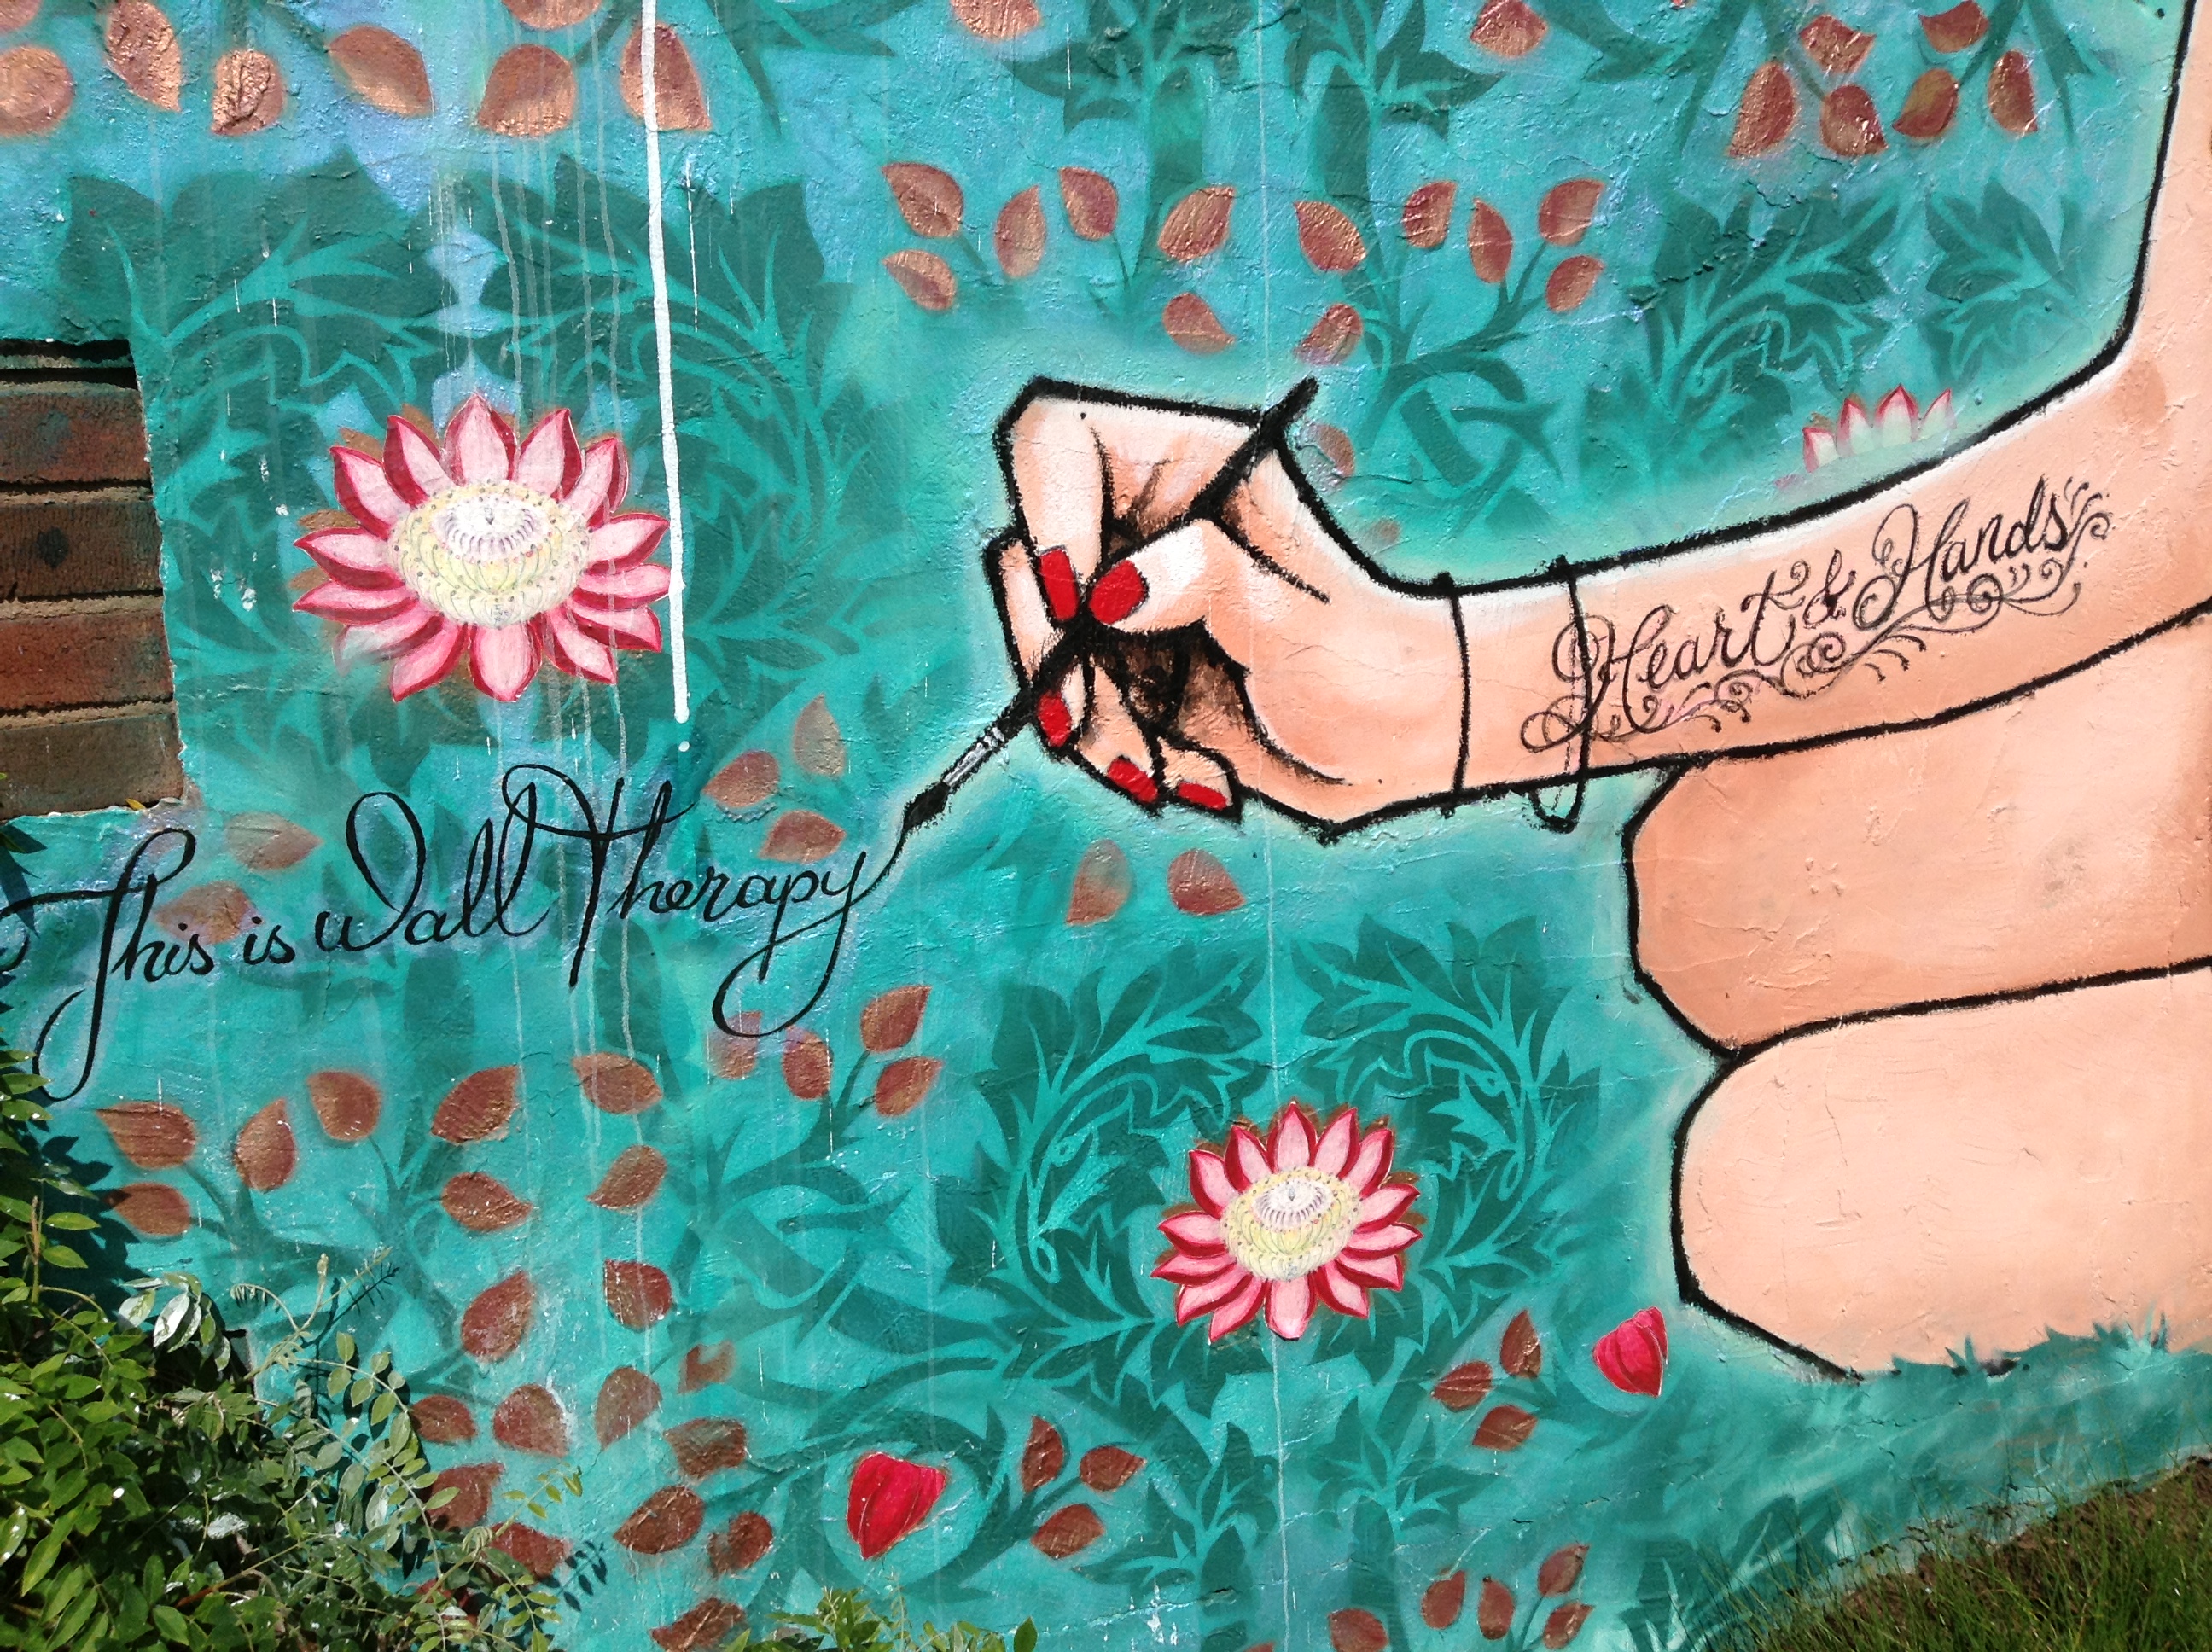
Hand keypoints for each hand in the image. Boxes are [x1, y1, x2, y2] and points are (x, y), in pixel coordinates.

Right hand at [986, 384, 1462, 825]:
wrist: (1395, 744)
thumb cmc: (1370, 661)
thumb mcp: (1297, 618)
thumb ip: (1208, 580)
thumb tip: (1113, 589)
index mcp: (1185, 467)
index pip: (1061, 438)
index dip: (1044, 509)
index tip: (1074, 603)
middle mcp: (1141, 524)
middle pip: (1028, 560)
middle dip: (1050, 654)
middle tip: (1081, 722)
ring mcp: (1126, 601)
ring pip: (1043, 649)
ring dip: (1093, 723)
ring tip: (1167, 769)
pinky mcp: (1123, 668)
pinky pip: (1074, 708)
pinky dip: (1116, 752)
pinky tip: (1189, 774)